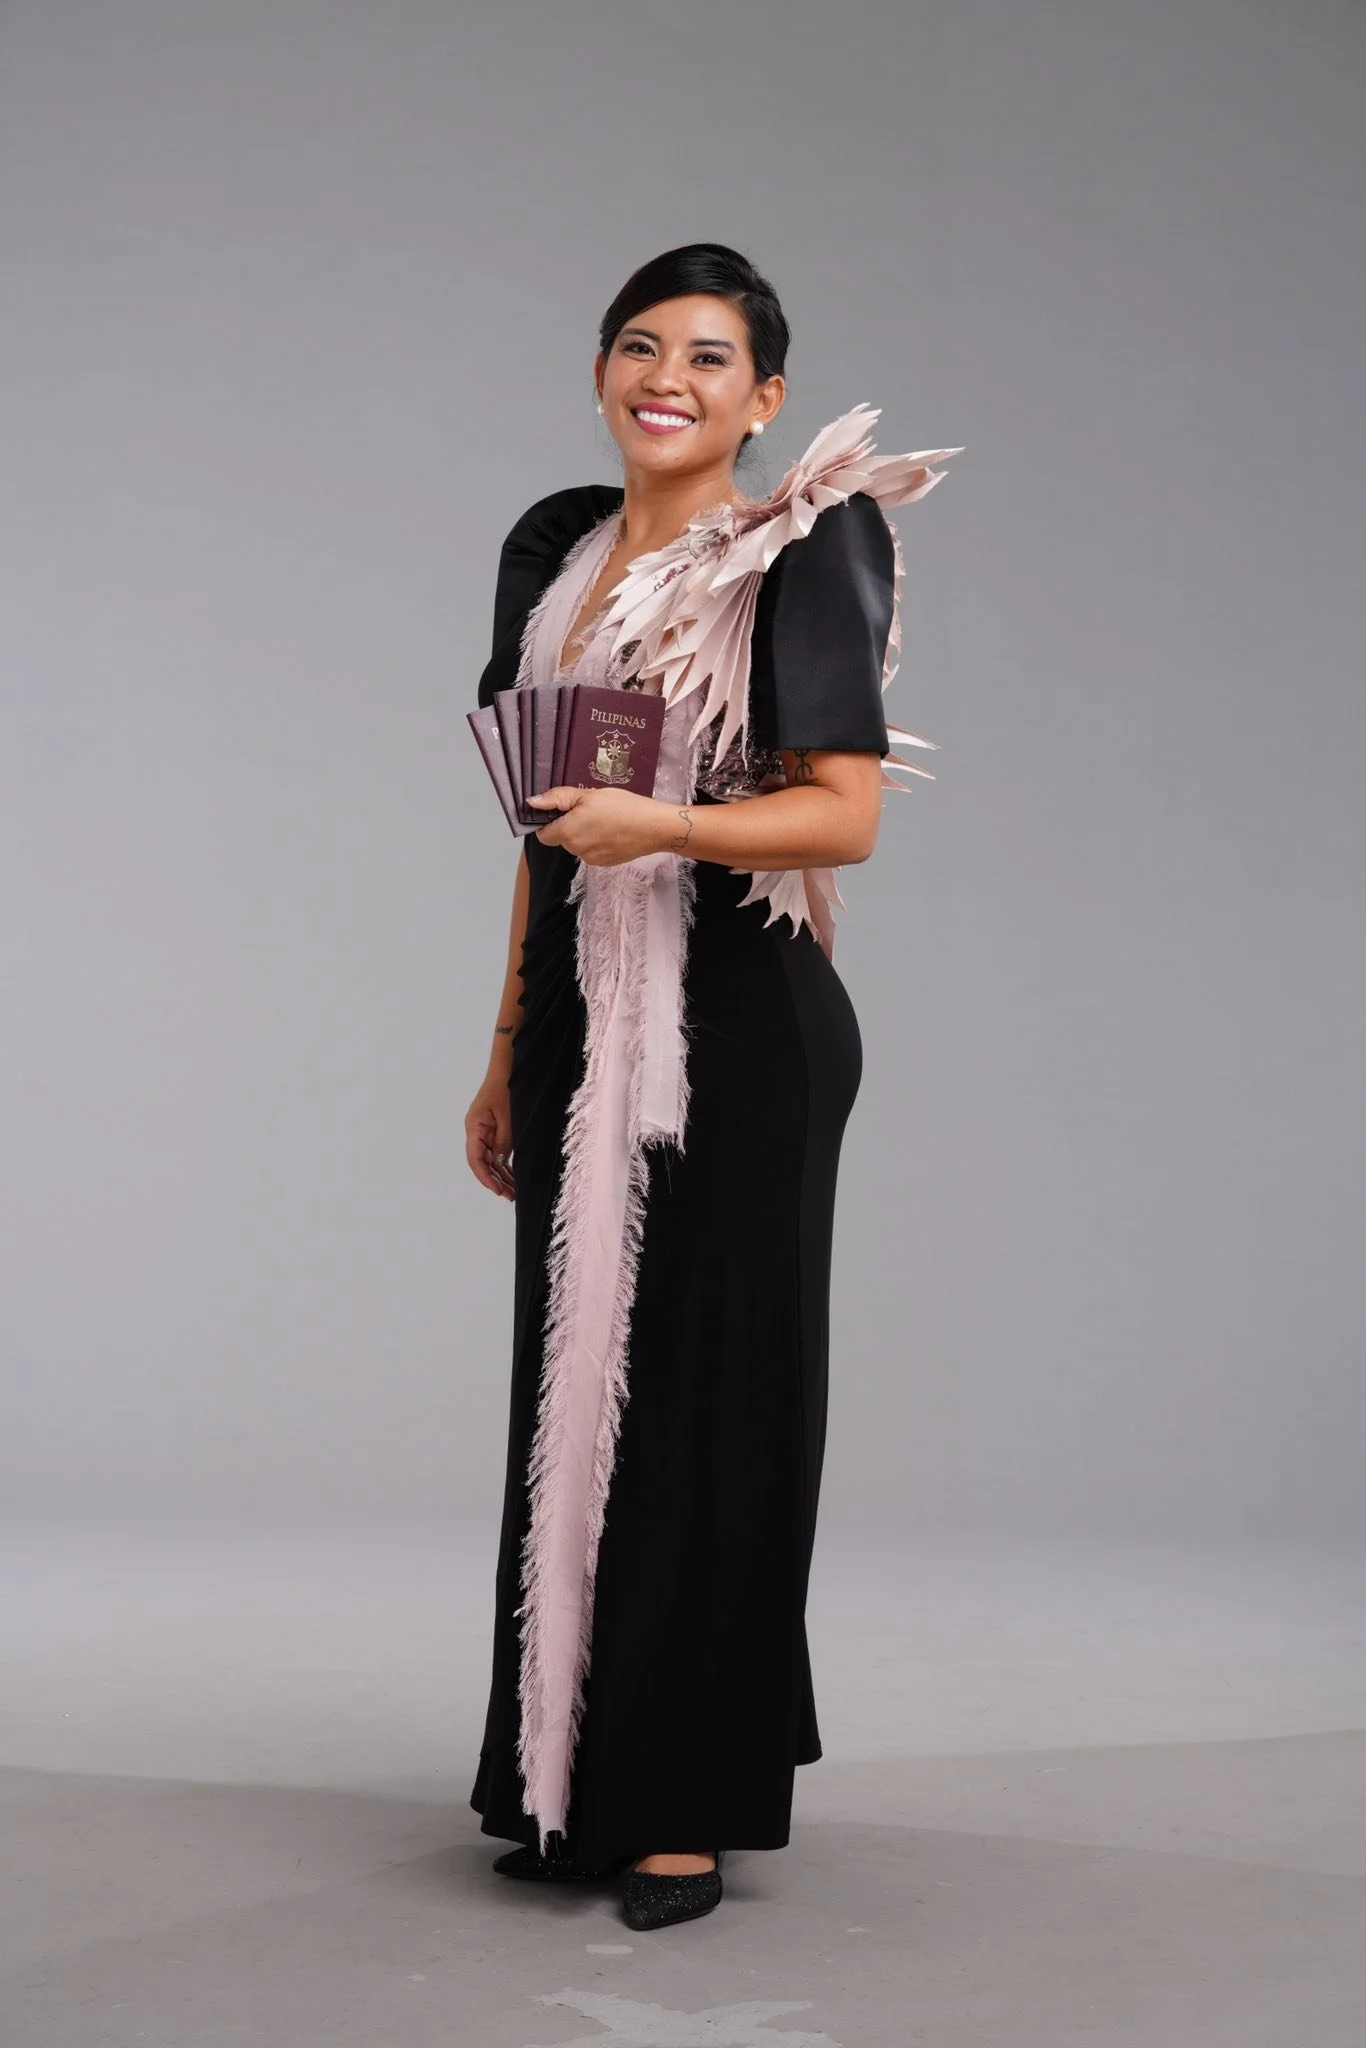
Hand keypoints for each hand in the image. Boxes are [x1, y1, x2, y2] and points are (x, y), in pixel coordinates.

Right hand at [466, 1073, 514, 1200]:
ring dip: (501, 1176)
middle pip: (482, 1163)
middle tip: (510, 1196)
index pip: (476, 1159)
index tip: (498, 1190)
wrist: (507, 1068)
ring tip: (514, 1192)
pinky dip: (504, 1164)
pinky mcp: (493, 1130)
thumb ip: (504, 1142)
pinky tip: (514, 1177)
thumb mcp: (507, 1118)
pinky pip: (497, 1152)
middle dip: (495, 1181)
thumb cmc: (505, 1088)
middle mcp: (476, 1132)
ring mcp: (484, 1131)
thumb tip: (501, 1164)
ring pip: (490, 1160)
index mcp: (474, 1127)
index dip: (486, 1178)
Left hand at [527, 786, 673, 865]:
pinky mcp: (605, 864)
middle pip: (562, 839)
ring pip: (578, 845)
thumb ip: (557, 798)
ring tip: (606, 819)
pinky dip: (597, 842)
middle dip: (570, 825)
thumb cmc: (622, 806)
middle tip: (591, 809)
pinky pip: (592, 851)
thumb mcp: (588, 794)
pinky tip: (613, 831)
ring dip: (585, 833)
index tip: (562, 811)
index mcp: (568, 832)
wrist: (654, 827)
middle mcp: (576, 850)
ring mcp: (591, 860)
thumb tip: (532, 802)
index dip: (548, 822)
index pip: (543, 834)